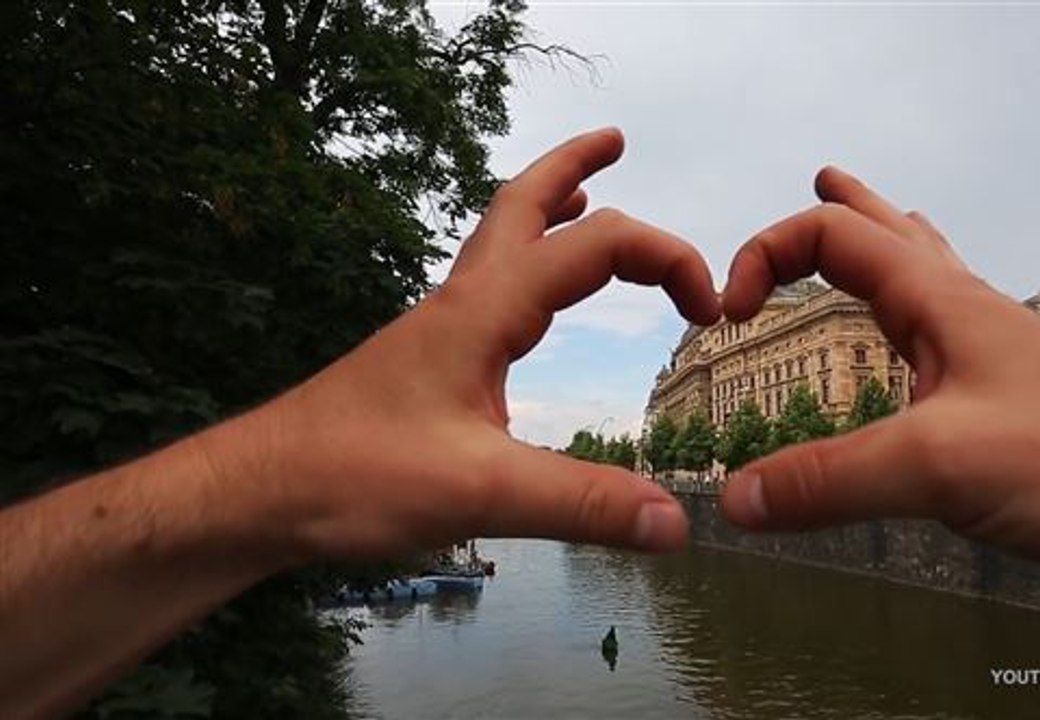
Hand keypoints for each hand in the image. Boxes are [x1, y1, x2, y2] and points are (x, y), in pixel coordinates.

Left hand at [218, 128, 719, 560]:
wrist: (257, 490)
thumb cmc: (353, 477)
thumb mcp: (481, 492)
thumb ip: (582, 503)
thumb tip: (675, 521)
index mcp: (483, 311)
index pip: (596, 247)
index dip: (667, 258)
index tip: (711, 308)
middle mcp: (460, 304)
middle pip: (522, 204)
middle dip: (574, 165)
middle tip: (616, 141)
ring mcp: (436, 330)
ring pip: (497, 241)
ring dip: (545, 210)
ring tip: (584, 197)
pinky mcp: (422, 363)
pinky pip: (484, 290)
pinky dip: (522, 270)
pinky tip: (526, 311)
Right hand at [718, 167, 1039, 617]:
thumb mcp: (940, 465)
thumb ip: (830, 479)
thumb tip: (735, 499)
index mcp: (944, 302)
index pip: (834, 236)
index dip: (767, 256)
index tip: (728, 313)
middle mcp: (968, 318)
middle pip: (895, 236)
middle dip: (846, 209)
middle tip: (822, 178)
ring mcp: (994, 362)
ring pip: (929, 283)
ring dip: (888, 253)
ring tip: (870, 239)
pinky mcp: (1010, 412)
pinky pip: (945, 349)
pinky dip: (913, 331)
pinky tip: (914, 366)